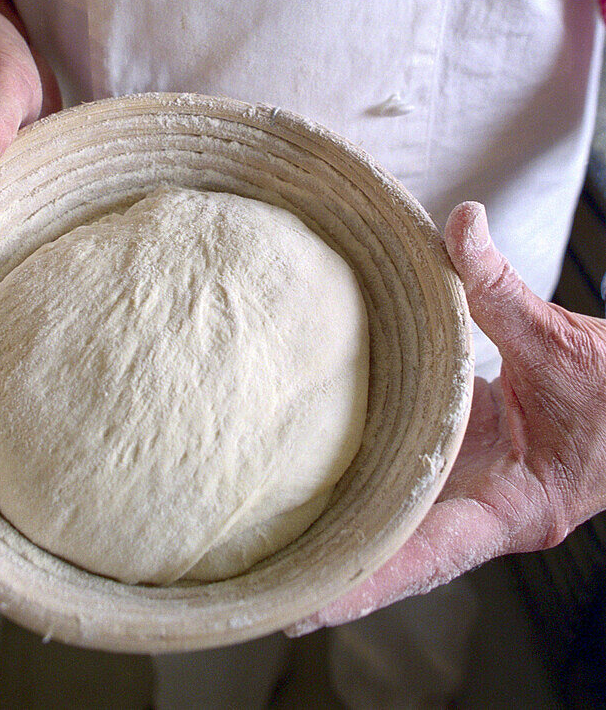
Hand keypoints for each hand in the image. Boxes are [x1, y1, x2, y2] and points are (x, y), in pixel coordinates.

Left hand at [286, 201, 605, 635]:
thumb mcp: (561, 342)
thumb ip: (502, 288)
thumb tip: (462, 223)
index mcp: (518, 506)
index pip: (432, 554)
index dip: (370, 582)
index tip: (308, 606)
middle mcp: (488, 511)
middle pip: (404, 555)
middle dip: (341, 576)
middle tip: (267, 593)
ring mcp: (476, 495)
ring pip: (404, 526)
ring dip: (350, 537)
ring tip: (278, 555)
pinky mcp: (469, 470)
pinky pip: (412, 487)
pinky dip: (371, 491)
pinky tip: (324, 486)